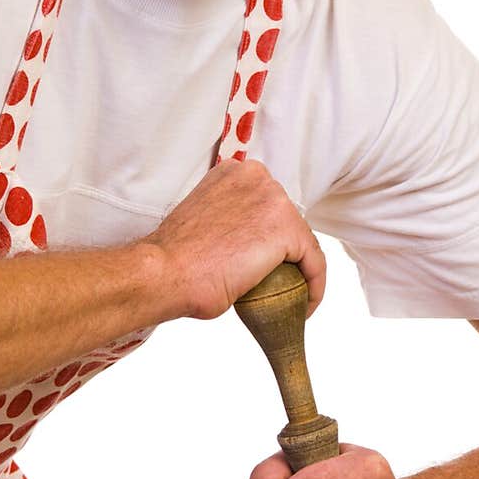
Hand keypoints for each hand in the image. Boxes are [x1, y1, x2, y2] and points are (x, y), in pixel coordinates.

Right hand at [145, 158, 325, 320]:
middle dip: (287, 255)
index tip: (267, 266)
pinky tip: (305, 306)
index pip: (268, 207)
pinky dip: (314, 287)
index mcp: (233, 173)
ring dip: (301, 272)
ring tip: (291, 298)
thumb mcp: (204, 222)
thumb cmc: (174, 259)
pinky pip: (315, 262)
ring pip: (303, 242)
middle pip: (288, 221)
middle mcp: (256, 176)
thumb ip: (228, 219)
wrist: (164, 273)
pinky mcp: (287, 228)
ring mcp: (273, 199)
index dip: (271, 240)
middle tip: (278, 285)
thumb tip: (244, 241)